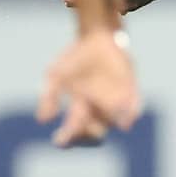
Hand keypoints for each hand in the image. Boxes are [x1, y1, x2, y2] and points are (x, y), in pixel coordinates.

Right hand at [38, 30, 141, 146]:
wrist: (97, 38)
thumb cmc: (75, 57)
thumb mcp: (55, 75)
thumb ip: (49, 96)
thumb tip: (42, 119)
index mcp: (81, 108)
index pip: (74, 128)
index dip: (66, 137)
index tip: (58, 139)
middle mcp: (98, 109)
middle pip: (95, 132)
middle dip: (89, 134)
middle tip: (84, 128)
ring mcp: (115, 101)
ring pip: (113, 121)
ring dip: (108, 123)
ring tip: (102, 124)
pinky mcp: (129, 91)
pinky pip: (133, 108)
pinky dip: (130, 113)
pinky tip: (126, 119)